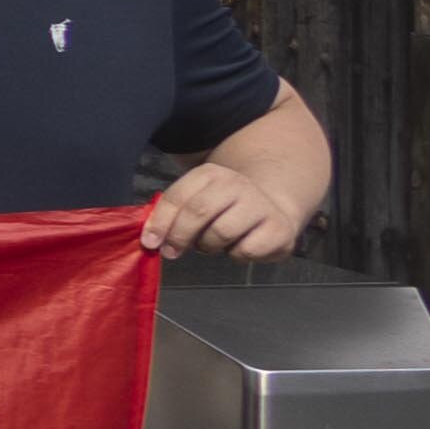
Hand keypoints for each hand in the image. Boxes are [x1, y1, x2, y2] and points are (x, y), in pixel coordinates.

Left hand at [142, 149, 308, 260]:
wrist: (272, 208)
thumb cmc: (223, 208)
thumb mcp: (197, 200)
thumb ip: (173, 213)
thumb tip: (150, 238)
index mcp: (211, 174)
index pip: (178, 197)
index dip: (160, 222)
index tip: (150, 242)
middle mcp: (238, 184)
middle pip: (198, 212)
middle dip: (179, 236)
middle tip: (171, 251)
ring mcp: (261, 205)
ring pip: (220, 233)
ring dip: (208, 246)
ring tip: (211, 243)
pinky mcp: (279, 229)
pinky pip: (245, 250)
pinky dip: (235, 255)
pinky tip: (238, 246)